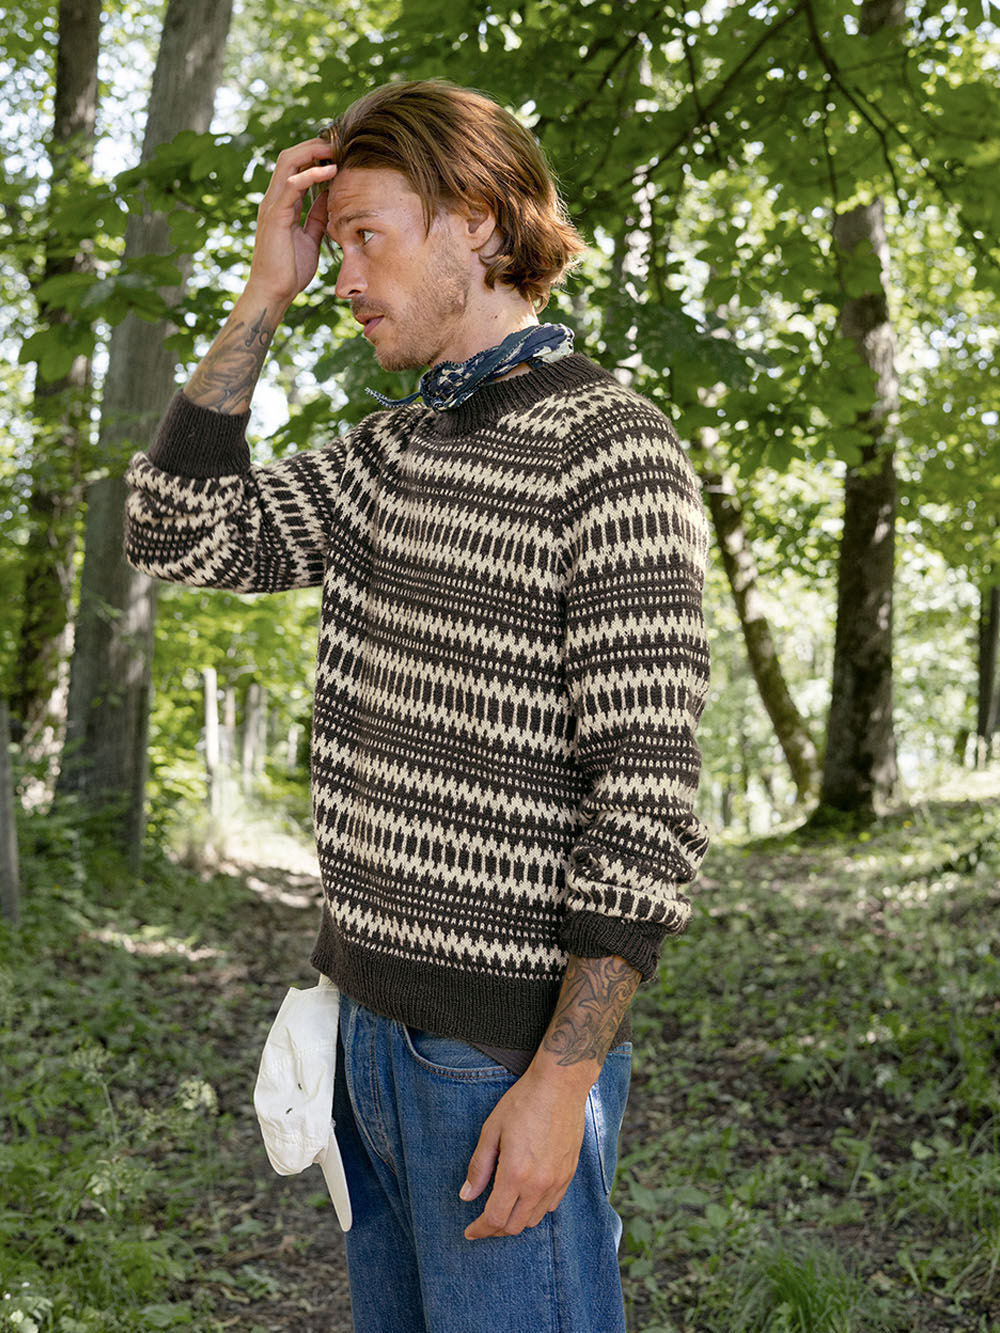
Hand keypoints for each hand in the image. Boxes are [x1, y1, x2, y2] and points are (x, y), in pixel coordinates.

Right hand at [246, 137, 338, 307]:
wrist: (274, 292)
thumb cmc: (290, 270)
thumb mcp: (311, 237)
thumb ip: (317, 215)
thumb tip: (330, 197)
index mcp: (282, 203)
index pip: (296, 167)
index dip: (315, 155)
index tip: (338, 153)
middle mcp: (274, 199)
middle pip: (290, 157)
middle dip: (315, 146)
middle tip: (339, 144)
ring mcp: (272, 204)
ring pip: (288, 163)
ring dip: (313, 152)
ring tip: (336, 149)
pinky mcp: (275, 215)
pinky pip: (292, 185)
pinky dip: (311, 174)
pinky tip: (330, 171)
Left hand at [460, 1062, 592, 1239]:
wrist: (560, 1086)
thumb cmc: (522, 1103)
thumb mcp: (491, 1130)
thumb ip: (479, 1167)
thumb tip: (466, 1195)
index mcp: (515, 1174)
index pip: (494, 1219)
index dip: (479, 1229)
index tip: (469, 1231)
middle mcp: (539, 1184)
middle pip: (514, 1226)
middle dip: (495, 1229)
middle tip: (483, 1221)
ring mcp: (557, 1181)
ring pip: (534, 1219)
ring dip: (516, 1220)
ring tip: (503, 1208)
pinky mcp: (569, 1174)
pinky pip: (551, 1205)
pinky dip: (535, 1209)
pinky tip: (526, 1196)